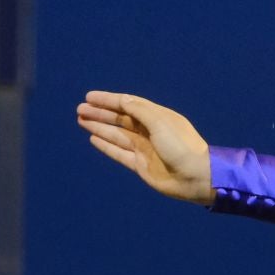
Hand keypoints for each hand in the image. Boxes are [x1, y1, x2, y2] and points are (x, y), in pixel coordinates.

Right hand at [75, 91, 214, 205]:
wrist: (194, 177)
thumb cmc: (181, 146)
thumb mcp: (160, 122)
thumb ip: (140, 110)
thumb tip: (122, 99)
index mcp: (158, 117)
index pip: (129, 104)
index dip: (109, 100)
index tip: (90, 97)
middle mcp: (150, 130)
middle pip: (120, 119)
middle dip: (101, 113)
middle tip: (80, 109)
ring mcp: (144, 148)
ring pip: (116, 134)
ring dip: (99, 127)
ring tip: (81, 120)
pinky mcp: (140, 165)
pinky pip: (119, 152)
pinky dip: (106, 145)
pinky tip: (93, 138)